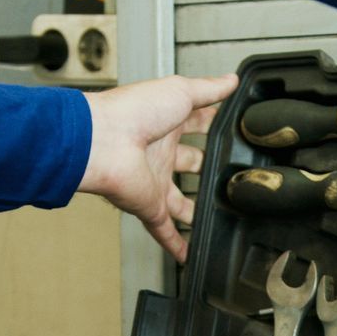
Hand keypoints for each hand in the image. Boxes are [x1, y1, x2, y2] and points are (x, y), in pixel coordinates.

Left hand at [82, 73, 239, 260]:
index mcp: (165, 123)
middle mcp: (159, 153)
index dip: (214, 127)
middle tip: (230, 177)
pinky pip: (164, 230)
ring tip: (218, 217)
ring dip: (195, 211)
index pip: (195, 125)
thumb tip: (231, 80)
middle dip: (208, 169)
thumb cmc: (132, 111)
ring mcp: (154, 181)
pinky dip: (177, 244)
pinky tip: (189, 255)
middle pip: (189, 163)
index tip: (233, 132)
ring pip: (179, 201)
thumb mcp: (180, 91)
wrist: (103, 141)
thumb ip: (208, 89)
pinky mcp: (149, 206)